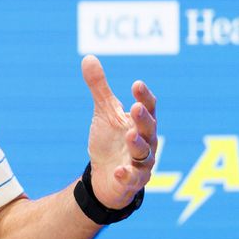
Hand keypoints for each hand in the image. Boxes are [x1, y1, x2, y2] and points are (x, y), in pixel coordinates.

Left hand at [80, 55, 157, 209]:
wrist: (105, 176)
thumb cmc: (111, 141)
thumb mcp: (104, 113)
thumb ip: (100, 88)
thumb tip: (88, 57)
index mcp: (140, 122)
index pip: (148, 107)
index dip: (144, 96)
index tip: (136, 84)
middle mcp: (146, 141)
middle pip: (149, 129)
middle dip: (144, 119)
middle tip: (136, 108)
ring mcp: (141, 162)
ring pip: (144, 153)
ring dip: (138, 144)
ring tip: (129, 135)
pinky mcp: (132, 181)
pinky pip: (133, 178)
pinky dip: (127, 175)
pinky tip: (119, 170)